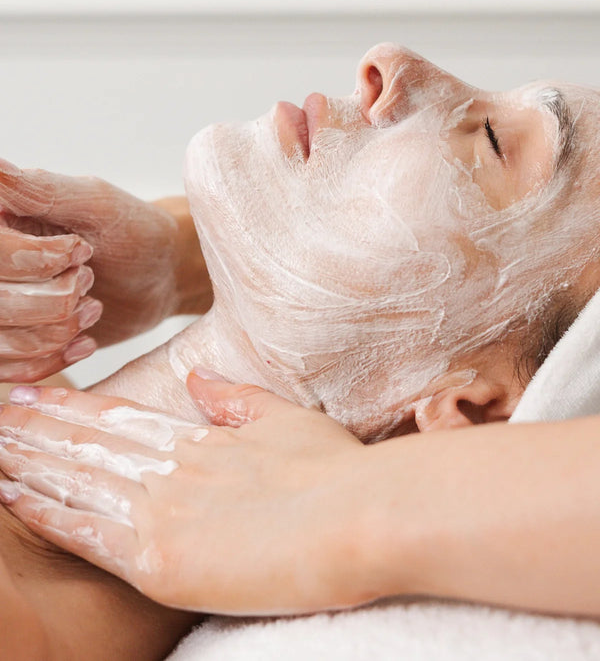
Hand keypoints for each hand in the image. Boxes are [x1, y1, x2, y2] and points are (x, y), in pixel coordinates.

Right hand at [0, 160, 205, 379]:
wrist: (159, 277)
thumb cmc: (132, 231)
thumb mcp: (94, 203)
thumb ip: (39, 190)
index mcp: (0, 221)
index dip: (36, 260)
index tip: (81, 250)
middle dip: (54, 300)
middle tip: (90, 279)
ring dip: (56, 331)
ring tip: (91, 308)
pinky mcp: (11, 345)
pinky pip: (7, 371)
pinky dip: (52, 360)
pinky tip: (84, 340)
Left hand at [0, 378, 370, 614]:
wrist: (364, 517)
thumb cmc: (337, 472)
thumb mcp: (285, 422)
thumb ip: (237, 402)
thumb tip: (199, 380)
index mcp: (199, 440)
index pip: (117, 418)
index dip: (68, 406)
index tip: (32, 392)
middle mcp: (170, 470)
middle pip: (86, 444)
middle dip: (33, 429)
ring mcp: (161, 512)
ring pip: (76, 480)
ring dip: (26, 463)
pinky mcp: (160, 561)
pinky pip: (87, 534)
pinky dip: (46, 514)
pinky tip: (14, 497)